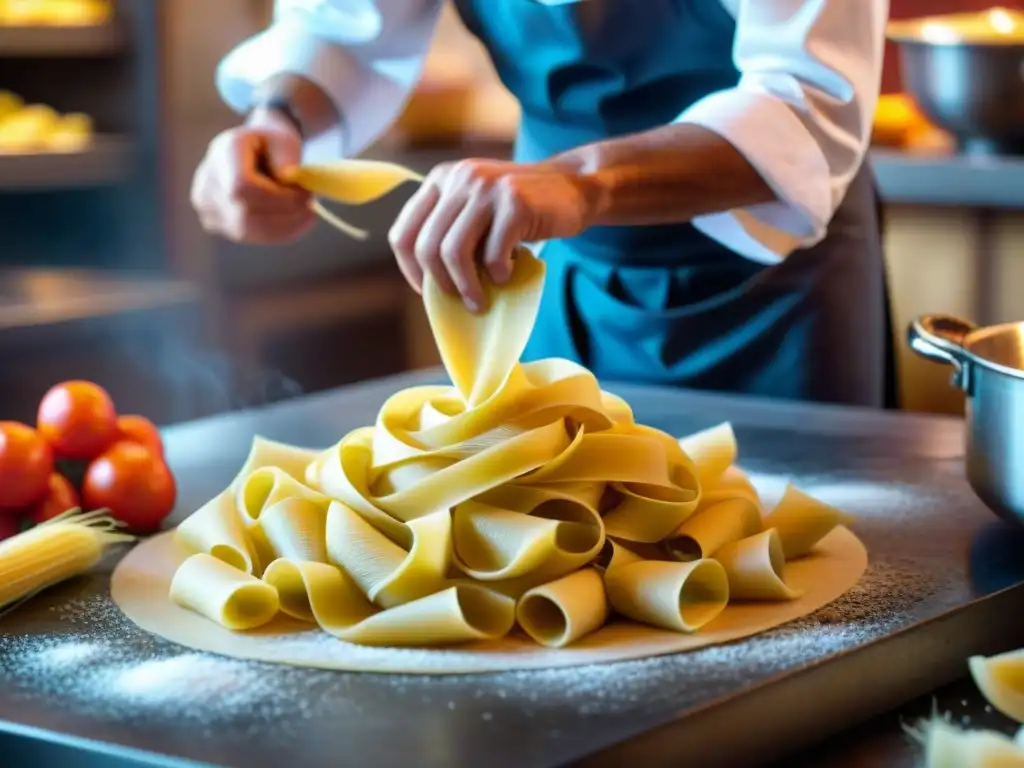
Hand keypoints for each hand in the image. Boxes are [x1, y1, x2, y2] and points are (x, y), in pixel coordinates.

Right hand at [191, 108, 314, 243]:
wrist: (253, 151)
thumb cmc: (272, 143)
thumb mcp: (285, 139)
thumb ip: (287, 155)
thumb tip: (287, 178)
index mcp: (223, 151)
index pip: (242, 187)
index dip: (278, 198)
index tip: (306, 193)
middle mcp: (207, 180)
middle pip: (245, 215)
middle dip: (285, 216)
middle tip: (311, 206)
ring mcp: (206, 205)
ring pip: (247, 232)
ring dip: (284, 228)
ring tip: (306, 214)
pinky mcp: (214, 223)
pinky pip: (249, 237)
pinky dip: (278, 234)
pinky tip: (296, 222)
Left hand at [387, 159, 603, 311]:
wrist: (573, 187)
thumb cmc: (520, 211)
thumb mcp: (477, 209)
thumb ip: (451, 231)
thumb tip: (430, 285)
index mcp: (441, 180)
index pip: (403, 232)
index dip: (410, 270)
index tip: (428, 291)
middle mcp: (459, 178)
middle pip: (428, 247)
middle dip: (441, 284)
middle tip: (461, 302)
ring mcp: (487, 187)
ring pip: (454, 252)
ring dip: (466, 287)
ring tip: (480, 302)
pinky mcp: (515, 202)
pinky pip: (493, 254)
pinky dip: (498, 274)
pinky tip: (508, 274)